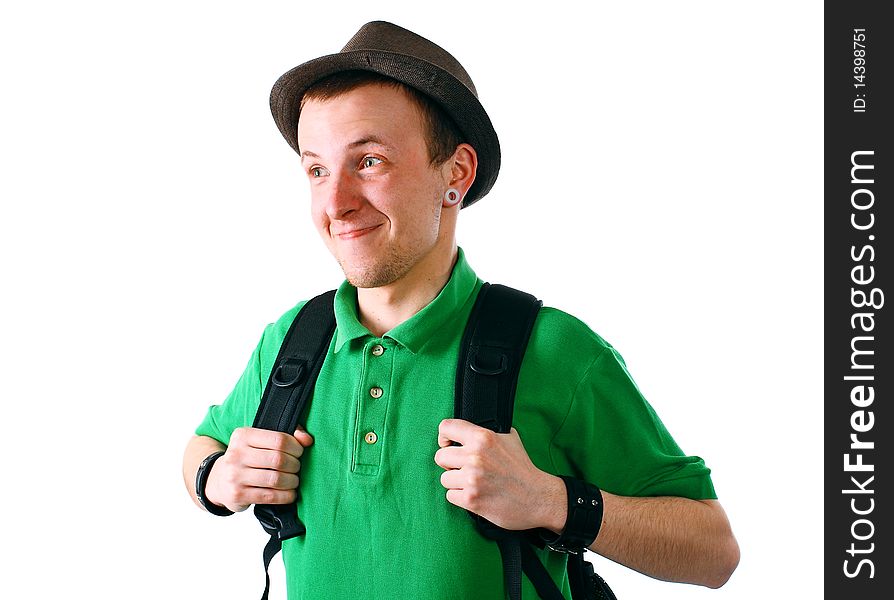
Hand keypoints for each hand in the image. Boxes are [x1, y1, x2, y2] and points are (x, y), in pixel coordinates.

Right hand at [204, 426, 313, 512]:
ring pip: (275, 479)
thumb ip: (285, 436)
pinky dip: (285, 496)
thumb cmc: (246, 459)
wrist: (219, 480)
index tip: (299, 452)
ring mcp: (235, 475)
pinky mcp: (237, 495)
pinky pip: (270, 496)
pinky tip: (289, 494)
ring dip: (292, 481)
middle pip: (278, 459)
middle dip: (295, 465)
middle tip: (296, 468)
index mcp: (243, 436)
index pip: (279, 439)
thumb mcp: (259, 442)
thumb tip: (307, 439)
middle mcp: (236, 454)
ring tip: (293, 481)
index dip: (295, 447)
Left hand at [434, 419, 565, 531]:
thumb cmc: (523, 469)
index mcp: (482, 437)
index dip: (444, 437)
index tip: (448, 444)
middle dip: (451, 464)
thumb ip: (488, 432)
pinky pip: (450, 496)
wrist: (537, 497)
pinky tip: (475, 494)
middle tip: (464, 469)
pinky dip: (460, 497)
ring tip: (473, 483)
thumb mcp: (510, 438)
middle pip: (440, 457)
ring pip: (444, 478)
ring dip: (456, 482)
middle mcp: (475, 456)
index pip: (446, 427)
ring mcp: (471, 478)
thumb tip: (470, 429)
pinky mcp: (471, 499)